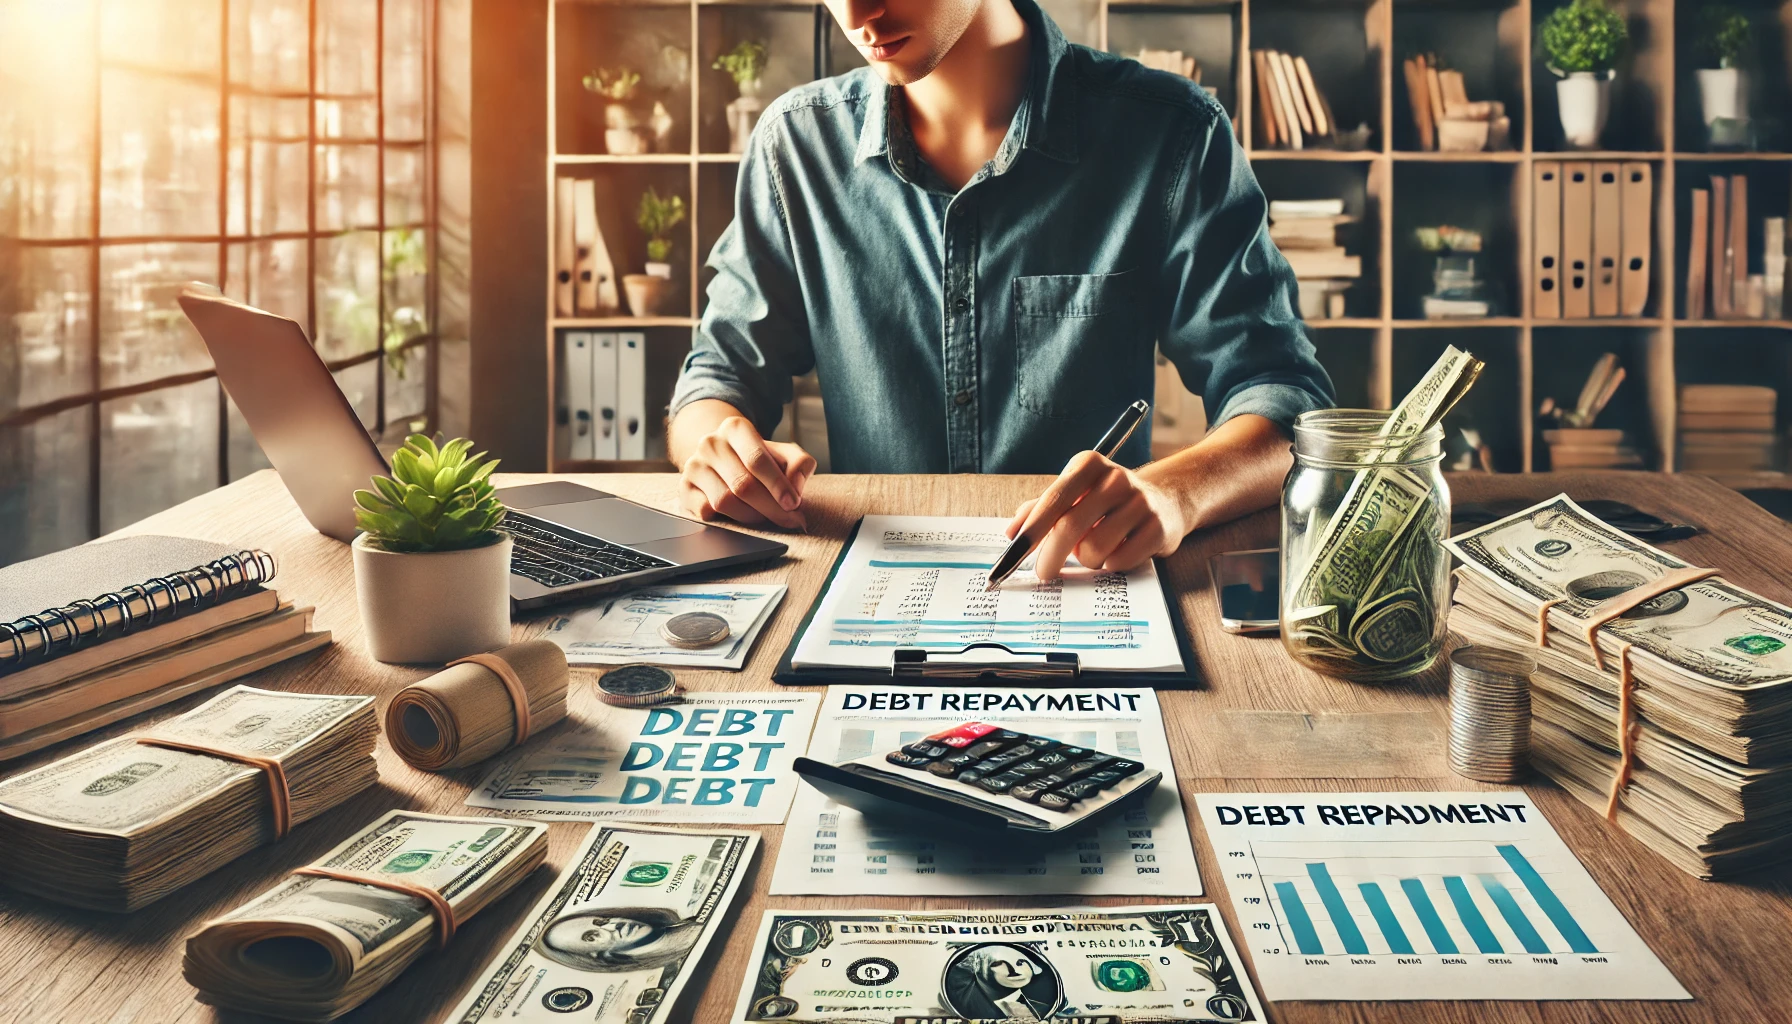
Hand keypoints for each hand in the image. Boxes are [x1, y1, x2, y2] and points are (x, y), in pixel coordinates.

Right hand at [677, 416, 815, 529]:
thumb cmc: (757, 459)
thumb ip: (800, 464)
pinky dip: (728, 520)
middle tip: (789, 520)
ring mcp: (694, 465)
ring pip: (724, 501)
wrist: (722, 459)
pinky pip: (706, 512)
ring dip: (751, 516)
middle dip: (770, 507)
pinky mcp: (684, 488)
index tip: (793, 503)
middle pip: (743, 484)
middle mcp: (710, 443)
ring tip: (766, 517)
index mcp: (735, 428)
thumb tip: (795, 487)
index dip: (777, 485)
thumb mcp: (783, 454)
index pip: (757, 459)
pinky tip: (740, 516)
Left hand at [1004, 452, 1189, 578]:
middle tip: (1043, 572)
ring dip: (1086, 559)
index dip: (1030, 532)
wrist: (1164, 500)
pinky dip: (1110, 564)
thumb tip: (1012, 532)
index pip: (1052, 501)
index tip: (1011, 557)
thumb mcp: (1074, 494)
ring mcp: (1141, 503)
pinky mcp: (1158, 528)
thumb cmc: (1106, 500)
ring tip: (1093, 549)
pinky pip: (1119, 561)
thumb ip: (1040, 510)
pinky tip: (1116, 551)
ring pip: (1094, 549)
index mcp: (1089, 464)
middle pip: (1069, 527)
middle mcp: (1116, 478)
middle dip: (1050, 556)